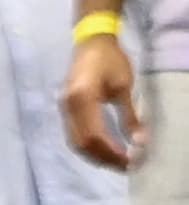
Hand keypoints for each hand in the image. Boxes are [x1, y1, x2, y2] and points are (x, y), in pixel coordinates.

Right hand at [61, 33, 143, 169]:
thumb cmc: (109, 59)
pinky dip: (87, 146)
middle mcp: (68, 102)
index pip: (95, 134)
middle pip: (83, 141)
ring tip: (116, 161)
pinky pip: (73, 133)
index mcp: (82, 96)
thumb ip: (130, 116)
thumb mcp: (124, 86)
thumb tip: (139, 142)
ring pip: (75, 140)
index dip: (113, 152)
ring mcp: (64, 104)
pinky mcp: (66, 105)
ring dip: (95, 155)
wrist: (91, 39)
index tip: (132, 160)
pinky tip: (103, 150)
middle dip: (104, 158)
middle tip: (126, 165)